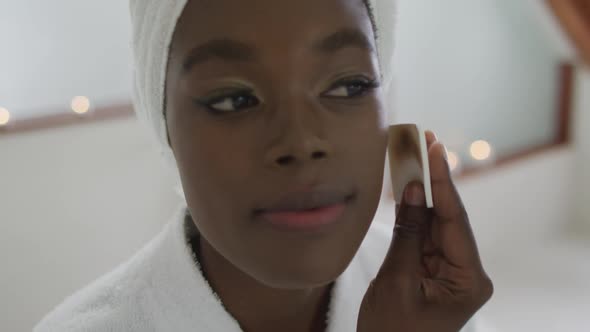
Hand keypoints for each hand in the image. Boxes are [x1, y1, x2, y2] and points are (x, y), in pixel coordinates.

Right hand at [357, 132, 492, 331]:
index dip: (442, 181)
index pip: (454, 219)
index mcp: (468, 279)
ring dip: (421, 194)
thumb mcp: (396, 282)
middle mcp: (465, 271)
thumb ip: (408, 235)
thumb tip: (414, 191)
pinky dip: (412, 215)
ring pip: (434, 222)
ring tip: (409, 159)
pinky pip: (423, 236)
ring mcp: (450, 271)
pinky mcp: (433, 270)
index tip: (434, 147)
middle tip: (421, 142)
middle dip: (432, 180)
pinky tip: (404, 189)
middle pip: (447, 217)